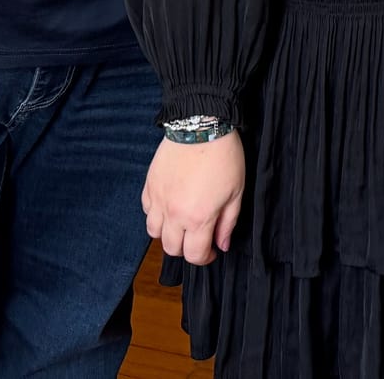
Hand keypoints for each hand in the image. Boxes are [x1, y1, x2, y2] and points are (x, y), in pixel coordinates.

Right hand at [142, 133, 245, 265]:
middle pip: (171, 248)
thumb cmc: (224, 157)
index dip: (204, 258)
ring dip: (167, 233)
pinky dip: (155, 214)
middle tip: (197, 237)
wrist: (202, 125)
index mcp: (198, 218)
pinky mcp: (150, 184)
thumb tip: (221, 245)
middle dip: (186, 248)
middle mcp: (173, 213)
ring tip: (181, 223)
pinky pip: (146, 210)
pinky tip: (168, 205)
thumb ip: (228, 223)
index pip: (194, 255)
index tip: (211, 251)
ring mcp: (158, 199)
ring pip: (153, 232)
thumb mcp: (236, 192)